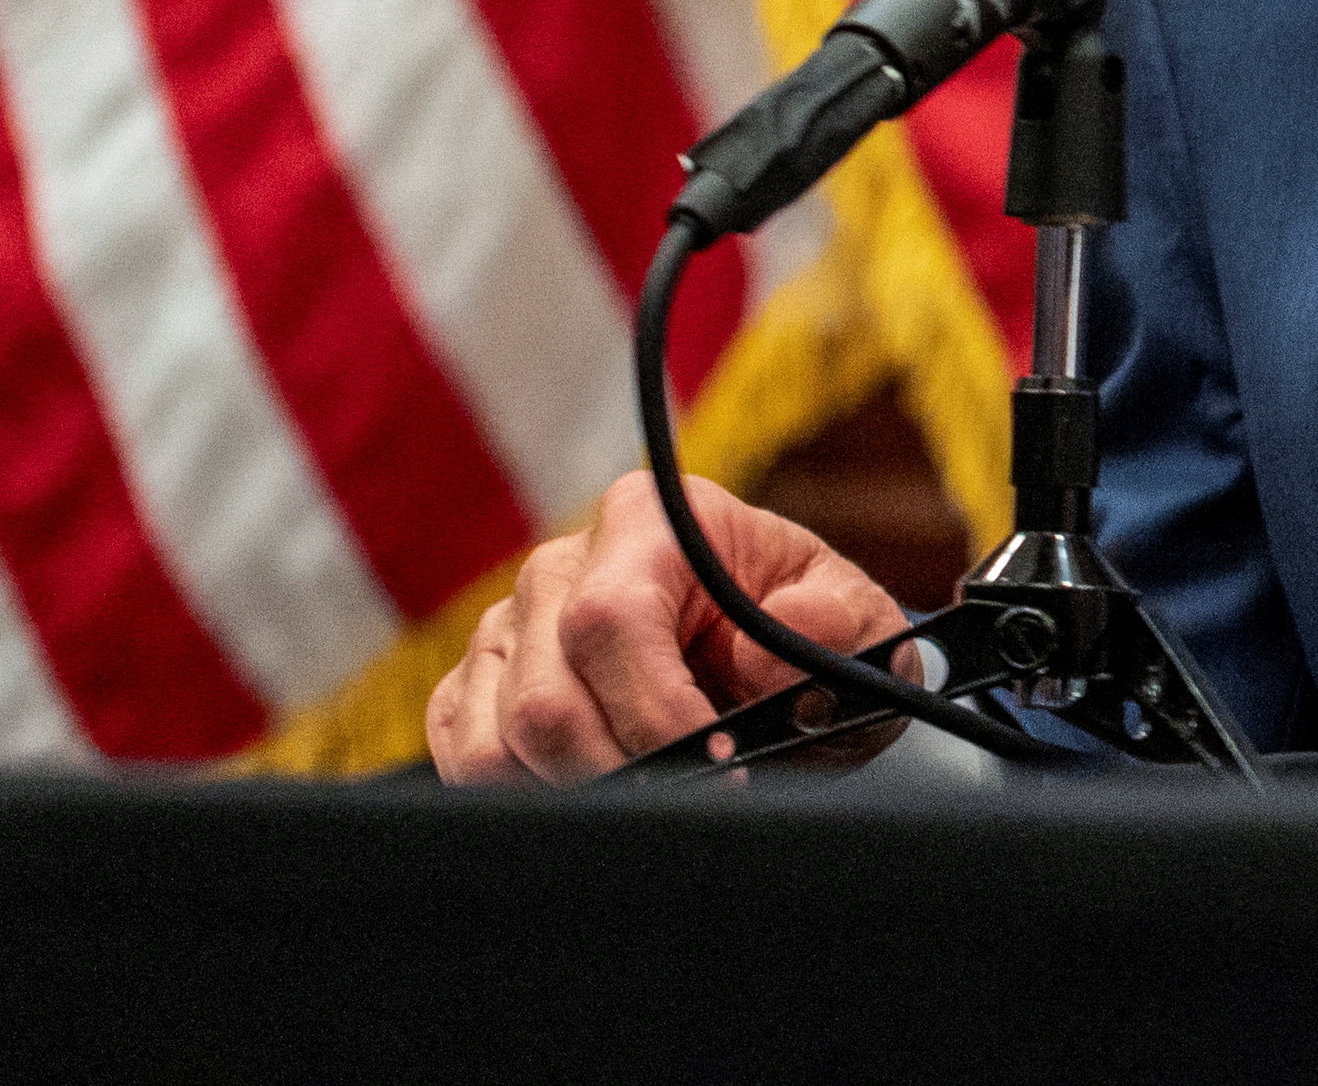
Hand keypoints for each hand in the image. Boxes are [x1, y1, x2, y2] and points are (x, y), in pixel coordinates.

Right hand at [423, 470, 912, 783]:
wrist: (771, 657)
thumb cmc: (804, 632)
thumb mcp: (854, 621)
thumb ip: (843, 621)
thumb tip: (799, 625)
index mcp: (648, 521)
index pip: (610, 622)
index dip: (658, 713)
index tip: (721, 763)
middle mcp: (560, 565)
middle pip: (546, 702)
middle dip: (626, 773)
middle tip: (694, 797)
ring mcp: (506, 629)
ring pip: (496, 745)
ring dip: (576, 794)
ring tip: (653, 794)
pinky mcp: (475, 689)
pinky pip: (462, 761)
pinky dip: (524, 797)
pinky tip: (596, 792)